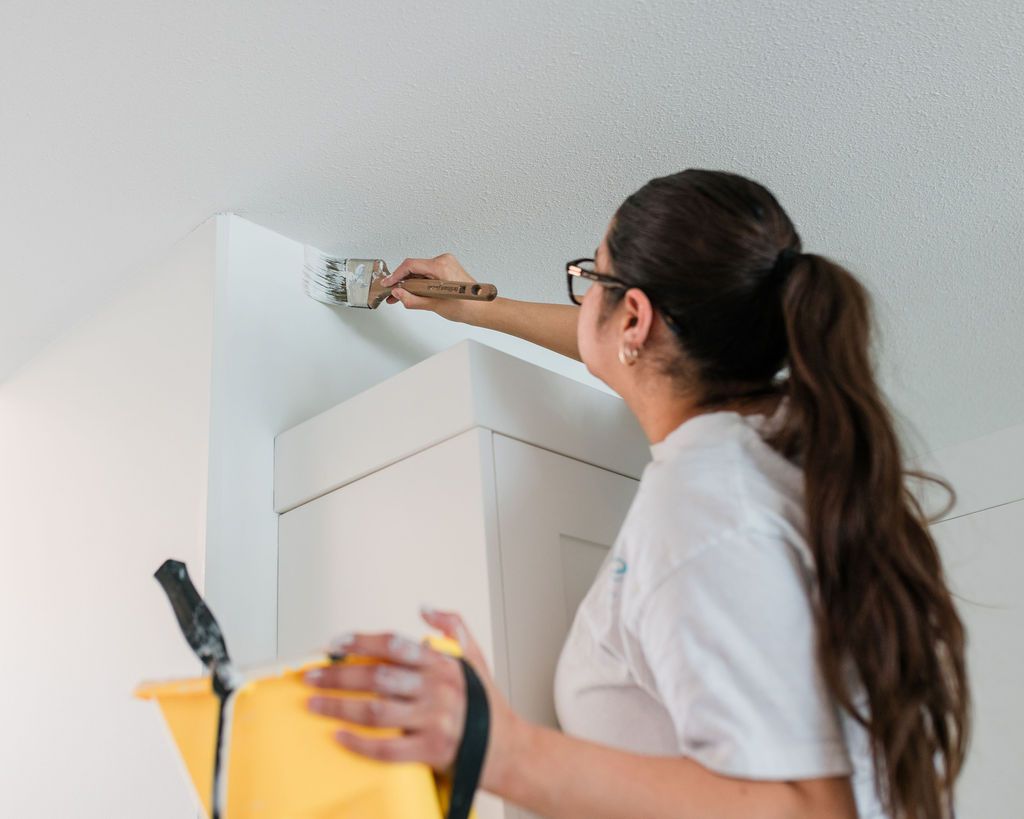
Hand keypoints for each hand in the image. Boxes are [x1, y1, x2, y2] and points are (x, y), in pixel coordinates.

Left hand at [304, 606, 523, 794]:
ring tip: (314, 703)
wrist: (507, 748)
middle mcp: (436, 689)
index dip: (361, 642)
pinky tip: (339, 736)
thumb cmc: (485, 703)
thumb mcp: (474, 656)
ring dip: (340, 706)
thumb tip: (424, 607)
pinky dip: (360, 743)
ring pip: (376, 711)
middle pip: (377, 677)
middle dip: (338, 675)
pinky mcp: (430, 750)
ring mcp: (433, 721)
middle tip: (310, 675)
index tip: (334, 644)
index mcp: (442, 664)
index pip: (394, 645)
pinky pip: (387, 748)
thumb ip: (452, 626)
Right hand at [379, 253, 482, 322]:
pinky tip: (412, 292)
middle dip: (402, 281)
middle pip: (414, 267)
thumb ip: (413, 299)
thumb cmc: (467, 307)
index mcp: (441, 266)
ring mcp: (446, 264)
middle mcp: (444, 261)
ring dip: (410, 283)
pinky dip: (419, 282)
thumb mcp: (435, 305)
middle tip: (391, 293)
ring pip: (420, 271)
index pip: (410, 265)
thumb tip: (398, 294)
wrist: (482, 309)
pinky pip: (428, 273)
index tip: (387, 283)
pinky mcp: (447, 268)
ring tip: (401, 296)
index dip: (395, 275)